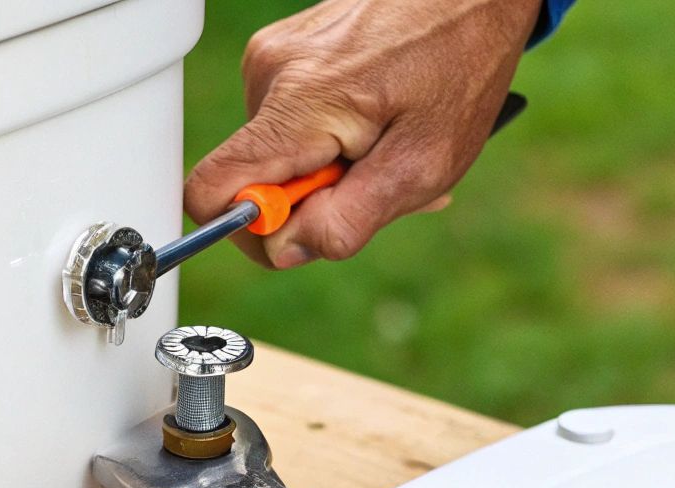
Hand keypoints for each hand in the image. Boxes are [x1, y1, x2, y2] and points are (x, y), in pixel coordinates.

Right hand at [185, 0, 541, 268]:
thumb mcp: (423, 165)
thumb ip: (348, 219)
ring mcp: (274, 56)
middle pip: (251, 179)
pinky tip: (380, 123)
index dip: (250, 231)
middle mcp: (271, 73)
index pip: (212, 191)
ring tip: (390, 144)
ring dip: (332, 170)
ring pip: (276, 154)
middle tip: (380, 180)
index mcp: (298, 104)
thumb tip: (284, 250)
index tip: (306, 226)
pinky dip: (334, 139)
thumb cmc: (462, 64)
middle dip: (313, 199)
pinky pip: (291, 123)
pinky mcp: (286, 51)